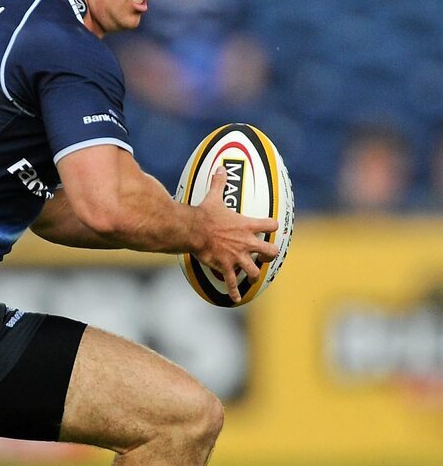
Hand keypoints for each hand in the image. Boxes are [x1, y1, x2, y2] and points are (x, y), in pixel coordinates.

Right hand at [192, 168, 278, 302]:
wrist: (194, 230)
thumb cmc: (205, 214)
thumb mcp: (214, 197)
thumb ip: (219, 183)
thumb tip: (220, 167)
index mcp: (247, 226)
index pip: (270, 226)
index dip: (271, 227)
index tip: (270, 227)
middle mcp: (247, 243)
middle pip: (270, 252)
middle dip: (270, 254)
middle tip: (266, 255)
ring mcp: (237, 257)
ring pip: (254, 270)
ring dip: (254, 272)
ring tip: (251, 274)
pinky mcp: (226, 267)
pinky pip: (233, 282)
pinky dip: (234, 291)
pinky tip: (237, 298)